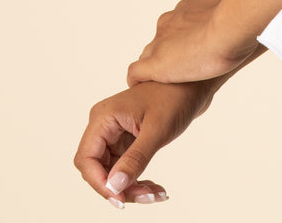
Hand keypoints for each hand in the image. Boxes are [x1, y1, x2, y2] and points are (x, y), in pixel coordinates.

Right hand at [73, 80, 212, 206]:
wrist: (194, 83)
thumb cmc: (176, 97)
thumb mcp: (158, 130)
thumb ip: (135, 158)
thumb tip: (114, 186)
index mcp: (104, 117)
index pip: (87, 159)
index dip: (99, 183)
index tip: (120, 198)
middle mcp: (105, 124)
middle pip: (98, 169)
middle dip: (119, 188)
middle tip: (146, 197)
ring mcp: (115, 132)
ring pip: (112, 172)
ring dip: (131, 187)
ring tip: (156, 194)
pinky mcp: (126, 139)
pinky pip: (124, 167)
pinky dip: (137, 179)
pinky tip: (155, 188)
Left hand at [127, 0, 251, 86]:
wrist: (228, 29)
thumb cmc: (232, 16)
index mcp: (183, 10)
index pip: (174, 26)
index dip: (183, 40)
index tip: (194, 49)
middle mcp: (168, 23)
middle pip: (160, 41)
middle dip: (170, 52)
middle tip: (185, 67)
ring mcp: (159, 44)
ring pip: (148, 55)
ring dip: (157, 66)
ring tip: (168, 82)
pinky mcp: (155, 65)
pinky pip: (136, 73)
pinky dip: (138, 80)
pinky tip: (143, 87)